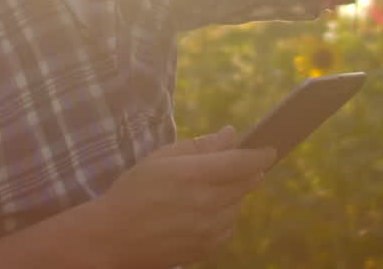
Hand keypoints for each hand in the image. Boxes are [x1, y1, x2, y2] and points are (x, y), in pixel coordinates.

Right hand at [93, 126, 275, 268]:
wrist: (113, 237)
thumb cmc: (134, 191)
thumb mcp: (162, 158)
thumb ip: (200, 146)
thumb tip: (230, 134)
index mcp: (194, 175)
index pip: (242, 162)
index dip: (260, 154)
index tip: (269, 149)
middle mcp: (206, 203)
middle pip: (247, 183)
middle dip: (248, 171)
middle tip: (238, 164)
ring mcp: (209, 229)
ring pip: (239, 205)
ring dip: (234, 193)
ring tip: (208, 190)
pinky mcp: (207, 247)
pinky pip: (230, 226)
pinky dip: (225, 215)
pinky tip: (204, 211)